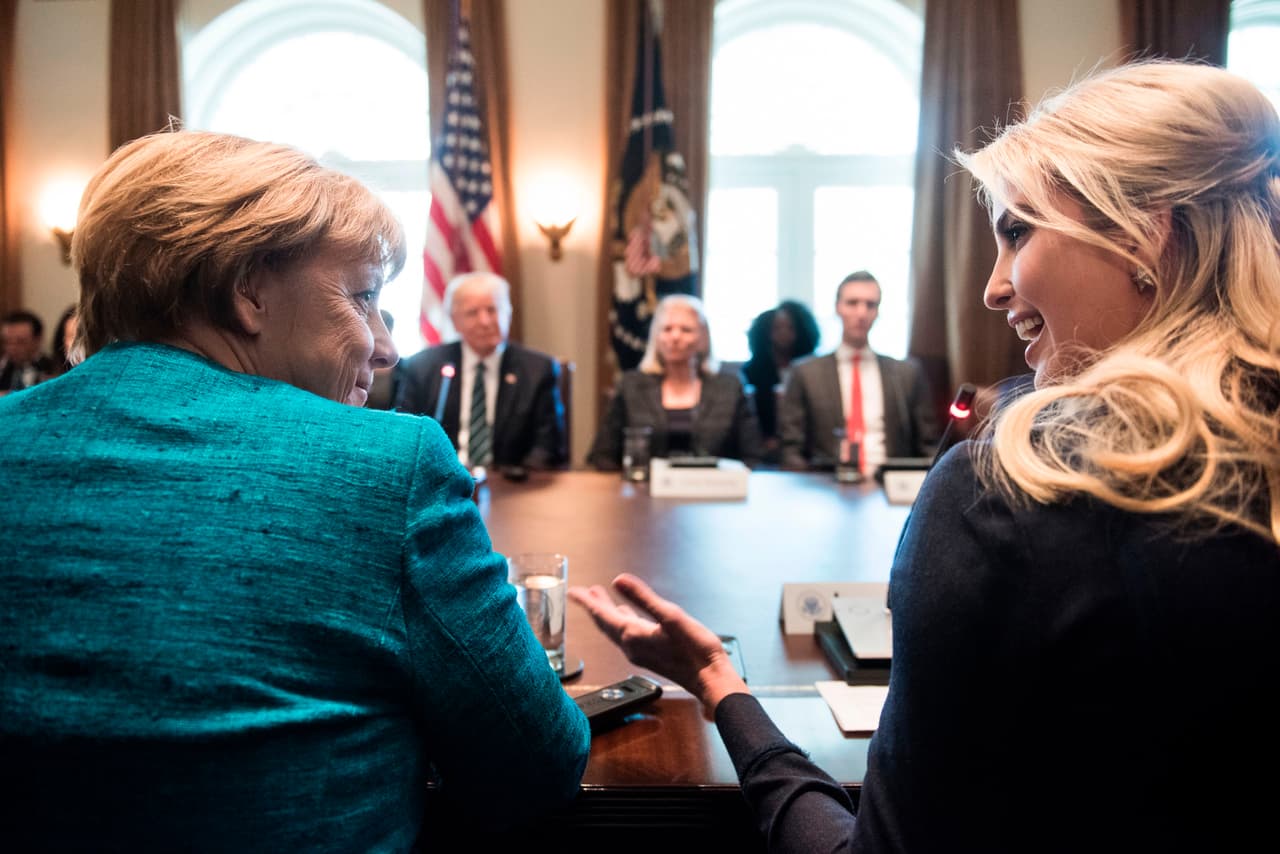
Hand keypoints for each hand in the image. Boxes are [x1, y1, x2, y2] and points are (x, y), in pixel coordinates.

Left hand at [569, 573, 748, 711]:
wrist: (710, 680)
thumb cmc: (696, 649)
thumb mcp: (671, 616)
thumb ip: (642, 598)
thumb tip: (617, 579)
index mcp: (633, 635)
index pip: (602, 615)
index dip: (587, 601)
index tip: (572, 591)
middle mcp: (631, 646)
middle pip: (605, 624)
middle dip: (594, 606)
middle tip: (583, 592)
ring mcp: (640, 653)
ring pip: (616, 630)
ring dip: (607, 613)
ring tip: (601, 598)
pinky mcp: (650, 656)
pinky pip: (627, 636)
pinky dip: (621, 622)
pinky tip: (627, 617)